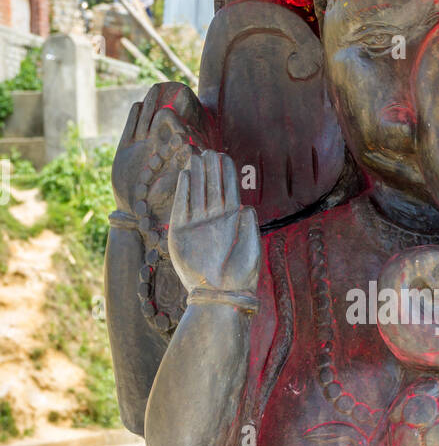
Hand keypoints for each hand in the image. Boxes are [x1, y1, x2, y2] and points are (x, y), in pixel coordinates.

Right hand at [112, 82, 210, 220]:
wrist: (134, 211)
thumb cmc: (157, 205)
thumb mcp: (172, 188)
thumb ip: (180, 170)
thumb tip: (192, 154)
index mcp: (170, 156)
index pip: (177, 132)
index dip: (180, 120)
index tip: (185, 108)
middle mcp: (156, 148)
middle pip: (162, 122)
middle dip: (165, 106)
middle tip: (170, 88)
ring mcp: (141, 147)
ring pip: (146, 121)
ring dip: (150, 105)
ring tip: (154, 89)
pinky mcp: (124, 149)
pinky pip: (130, 129)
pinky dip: (134, 117)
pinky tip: (138, 105)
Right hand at [169, 151, 260, 293]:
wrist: (219, 295)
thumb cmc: (241, 275)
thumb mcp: (251, 248)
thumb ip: (249, 225)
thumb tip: (245, 205)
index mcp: (233, 221)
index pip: (229, 191)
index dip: (226, 174)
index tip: (224, 156)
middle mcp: (214, 220)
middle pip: (212, 188)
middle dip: (211, 169)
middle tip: (209, 150)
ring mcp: (196, 226)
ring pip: (196, 193)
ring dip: (196, 175)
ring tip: (195, 155)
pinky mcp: (180, 233)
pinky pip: (181, 207)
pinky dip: (183, 191)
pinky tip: (185, 175)